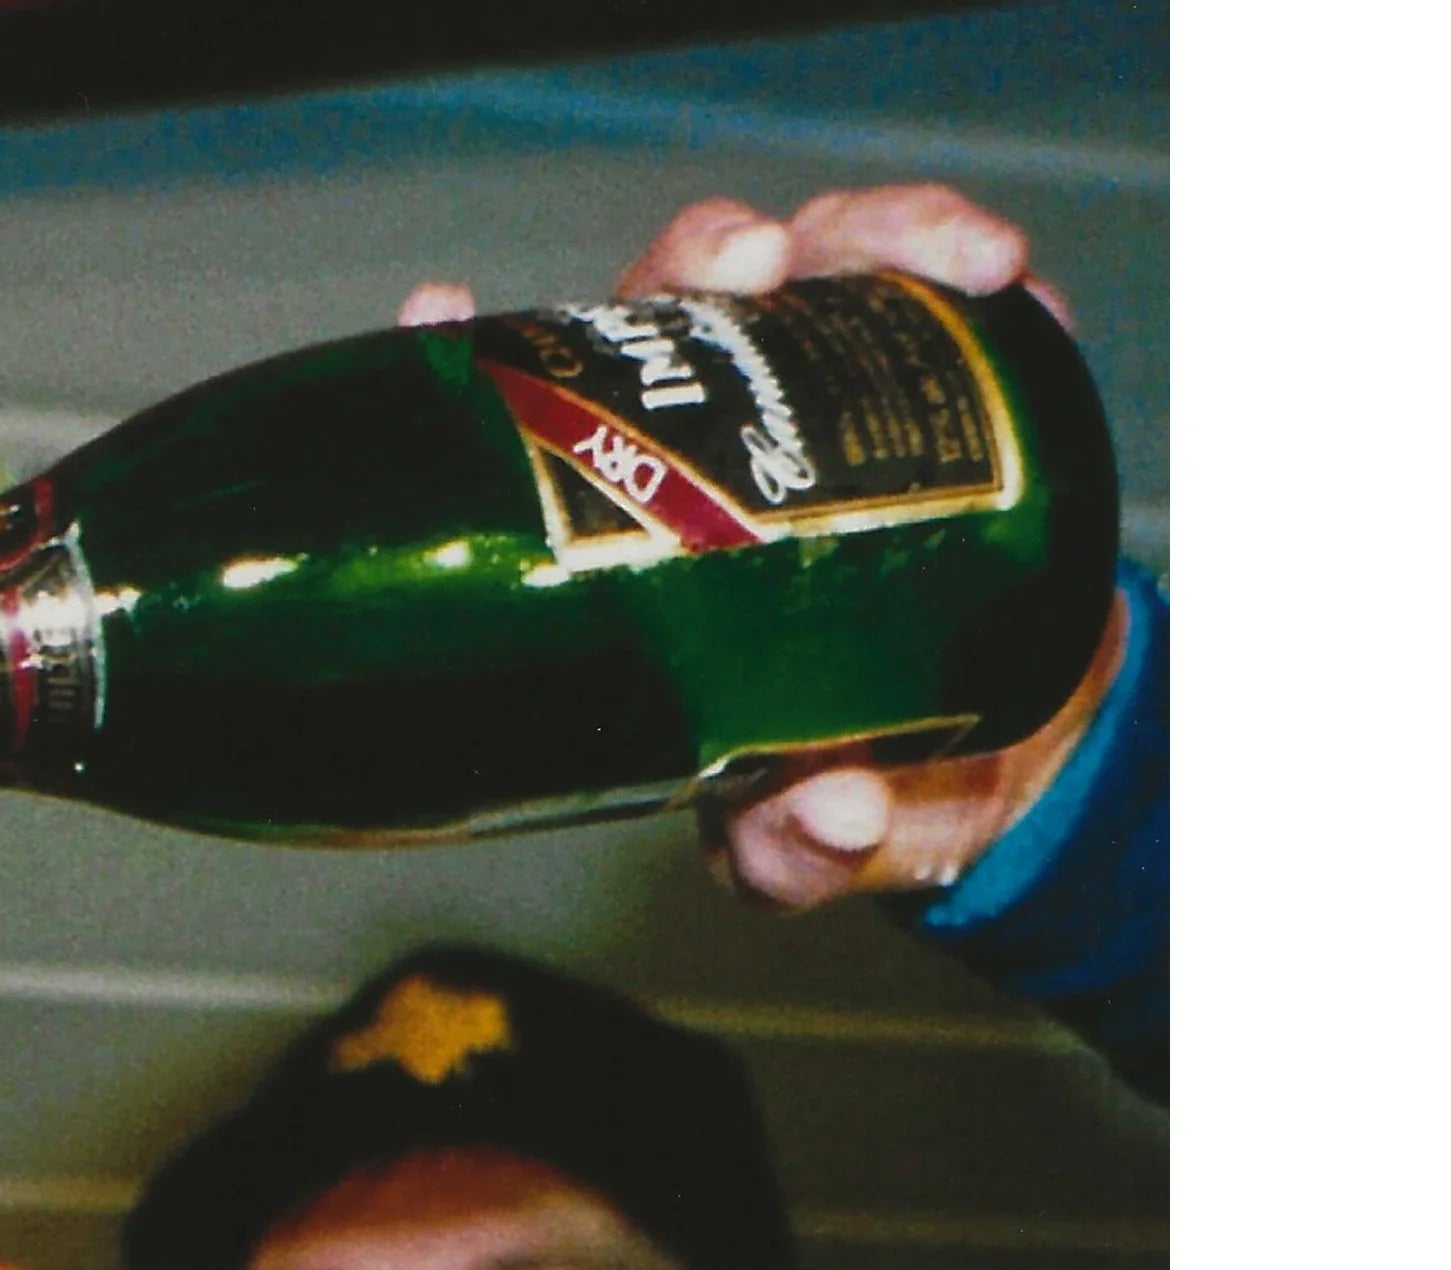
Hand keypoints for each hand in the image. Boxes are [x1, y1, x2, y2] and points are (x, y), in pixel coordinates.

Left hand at [399, 180, 1124, 911]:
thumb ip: (798, 851)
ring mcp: (821, 402)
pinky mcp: (935, 377)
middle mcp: (711, 453)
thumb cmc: (853, 796)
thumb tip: (836, 817)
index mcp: (634, 550)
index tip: (442, 312)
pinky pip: (934, 289)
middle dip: (694, 266)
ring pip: (806, 268)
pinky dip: (956, 259)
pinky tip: (990, 270)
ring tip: (921, 259)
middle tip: (747, 266)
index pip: (534, 436)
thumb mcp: (801, 850)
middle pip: (667, 316)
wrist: (1009, 758)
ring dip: (853, 236)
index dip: (472, 362)